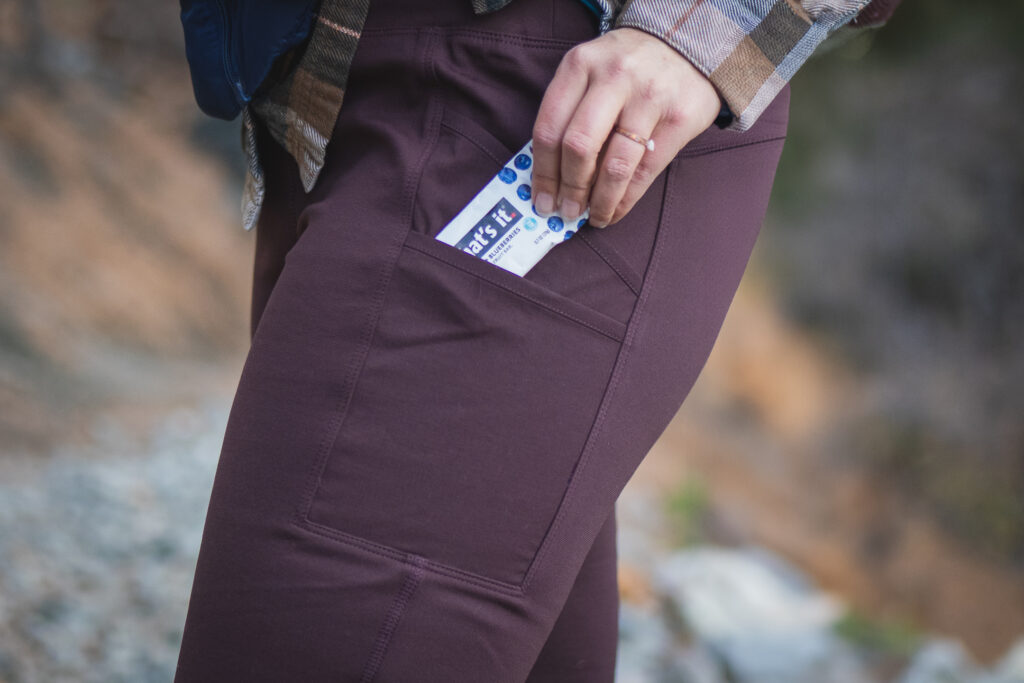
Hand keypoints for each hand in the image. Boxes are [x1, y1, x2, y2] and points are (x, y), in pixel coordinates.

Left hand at [531, 27, 720, 227]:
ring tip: (593, 217)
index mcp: (580, 65)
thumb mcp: (590, 73)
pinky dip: (626, 199)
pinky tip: (615, 210)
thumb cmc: (627, 68)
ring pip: (614, 164)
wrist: (688, 43)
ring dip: (599, 201)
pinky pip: (645, 171)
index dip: (542, 172)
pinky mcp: (677, 118)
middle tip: (566, 212)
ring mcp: (648, 97)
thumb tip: (551, 176)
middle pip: (578, 146)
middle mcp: (612, 77)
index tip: (541, 199)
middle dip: (569, 188)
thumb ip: (570, 113)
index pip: (549, 127)